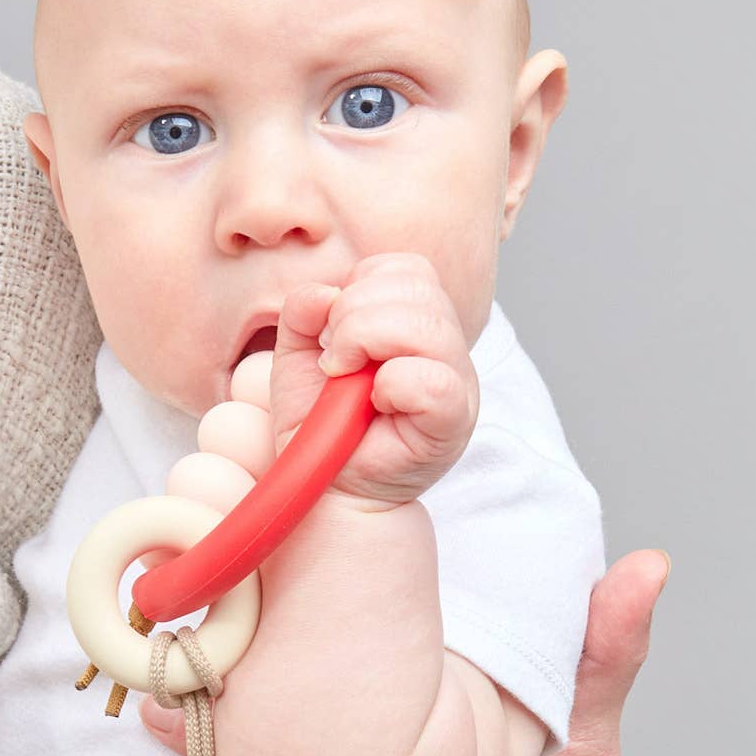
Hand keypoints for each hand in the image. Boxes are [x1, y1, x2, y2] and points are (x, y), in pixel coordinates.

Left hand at [269, 253, 477, 506]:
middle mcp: (445, 345)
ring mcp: (458, 382)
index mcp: (415, 321)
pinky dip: (392, 384)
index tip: (330, 332)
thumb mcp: (298, 358)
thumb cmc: (320, 425)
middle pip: (416, 284)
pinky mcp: (454, 420)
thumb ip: (303, 312)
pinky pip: (432, 379)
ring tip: (343, 378)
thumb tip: (325, 293)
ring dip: (366, 341)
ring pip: (426, 323)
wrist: (324, 488)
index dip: (359, 286)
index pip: (405, 267)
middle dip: (354, 313)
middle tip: (333, 359)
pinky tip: (374, 403)